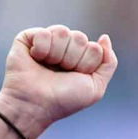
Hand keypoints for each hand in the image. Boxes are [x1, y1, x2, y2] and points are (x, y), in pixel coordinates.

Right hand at [0, 25, 117, 137]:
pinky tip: (35, 59)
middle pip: (80, 38)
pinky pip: (44, 32)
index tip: (74, 78)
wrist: (35, 105)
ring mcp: (47, 41)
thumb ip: (109, 63)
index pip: (94, 48)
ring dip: (57, 55)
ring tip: (47, 67)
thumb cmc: (63, 100)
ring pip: (63, 32)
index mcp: (80, 58)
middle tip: (59, 74)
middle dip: (72, 60)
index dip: (86, 65)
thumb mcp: (95, 88)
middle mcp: (64, 48)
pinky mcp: (28, 38)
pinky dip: (42, 49)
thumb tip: (104, 37)